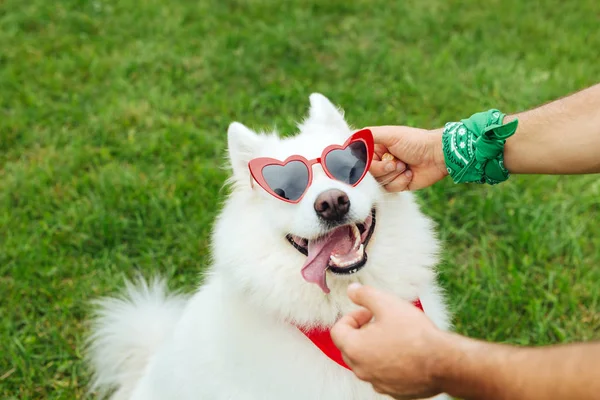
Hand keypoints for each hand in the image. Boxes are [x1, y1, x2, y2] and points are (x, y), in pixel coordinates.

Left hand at [330, 284, 452, 399]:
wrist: (443, 362)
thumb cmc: (415, 334)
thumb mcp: (387, 304)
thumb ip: (364, 295)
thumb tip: (352, 290)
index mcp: (355, 348)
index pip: (337, 331)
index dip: (352, 316)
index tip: (368, 312)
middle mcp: (361, 370)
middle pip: (350, 348)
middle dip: (361, 332)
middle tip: (380, 322)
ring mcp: (377, 383)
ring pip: (366, 362)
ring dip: (374, 348)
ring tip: (395, 336)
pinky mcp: (393, 391)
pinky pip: (383, 375)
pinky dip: (388, 363)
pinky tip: (405, 352)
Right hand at [367, 126, 447, 190]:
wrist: (437, 156)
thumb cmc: (415, 141)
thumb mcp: (390, 134)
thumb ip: (367, 135)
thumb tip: (348, 139)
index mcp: (376, 146)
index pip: (359, 158)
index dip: (364, 163)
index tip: (373, 160)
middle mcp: (380, 159)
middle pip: (368, 173)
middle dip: (382, 169)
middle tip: (395, 162)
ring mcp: (388, 172)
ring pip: (378, 182)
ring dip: (393, 175)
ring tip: (405, 166)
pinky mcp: (397, 184)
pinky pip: (389, 189)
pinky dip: (400, 181)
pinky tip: (410, 173)